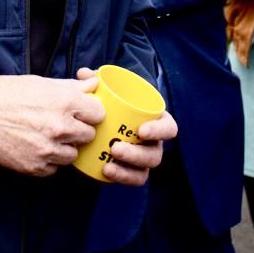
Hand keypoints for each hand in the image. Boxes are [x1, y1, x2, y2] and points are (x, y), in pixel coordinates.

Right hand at [0, 74, 104, 176]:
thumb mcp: (42, 83)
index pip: (99, 114)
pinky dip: (48, 161)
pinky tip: (34, 147)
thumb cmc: (9, 94)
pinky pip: (54, 168)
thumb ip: (72, 86)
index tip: (82, 113)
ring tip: (45, 136)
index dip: (90, 113)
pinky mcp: (36, 167)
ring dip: (63, 147)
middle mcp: (61, 127)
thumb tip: (94, 85)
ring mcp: (49, 149)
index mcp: (66, 102)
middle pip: (89, 136)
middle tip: (62, 125)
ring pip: (72, 155)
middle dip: (78, 131)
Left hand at [72, 67, 176, 185]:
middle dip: (137, 154)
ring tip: (108, 162)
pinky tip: (105, 170)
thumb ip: (98, 81)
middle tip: (115, 148)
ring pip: (144, 169)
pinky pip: (133, 179)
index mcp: (156, 120)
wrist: (102, 121)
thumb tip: (84, 73)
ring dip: (128, 168)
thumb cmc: (113, 102)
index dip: (159, 131)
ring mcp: (143, 158)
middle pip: (154, 153)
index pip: (169, 128)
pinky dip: (121, 177)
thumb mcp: (108, 90)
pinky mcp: (131, 170)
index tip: (141, 131)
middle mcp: (154, 142)